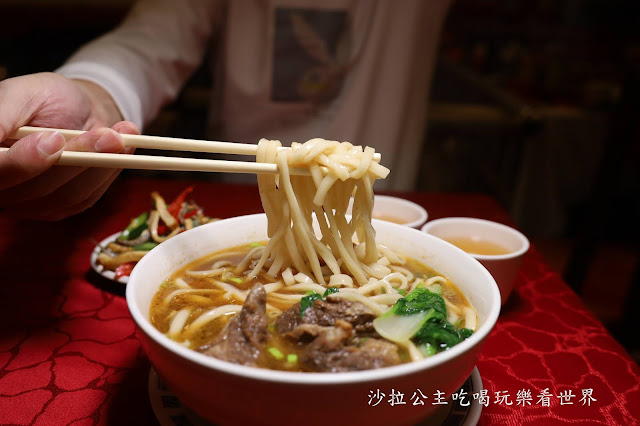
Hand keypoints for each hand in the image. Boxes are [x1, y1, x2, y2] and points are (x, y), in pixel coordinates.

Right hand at [0, 72, 139, 219]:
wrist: (80, 109)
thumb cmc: (47, 98)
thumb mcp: (24, 94)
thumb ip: (2, 114)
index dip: (23, 162)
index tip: (54, 139)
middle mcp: (4, 185)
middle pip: (32, 188)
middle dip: (74, 158)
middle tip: (104, 134)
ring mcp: (31, 202)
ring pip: (64, 194)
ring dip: (97, 162)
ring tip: (115, 134)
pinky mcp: (62, 207)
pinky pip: (85, 196)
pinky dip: (108, 170)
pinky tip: (121, 145)